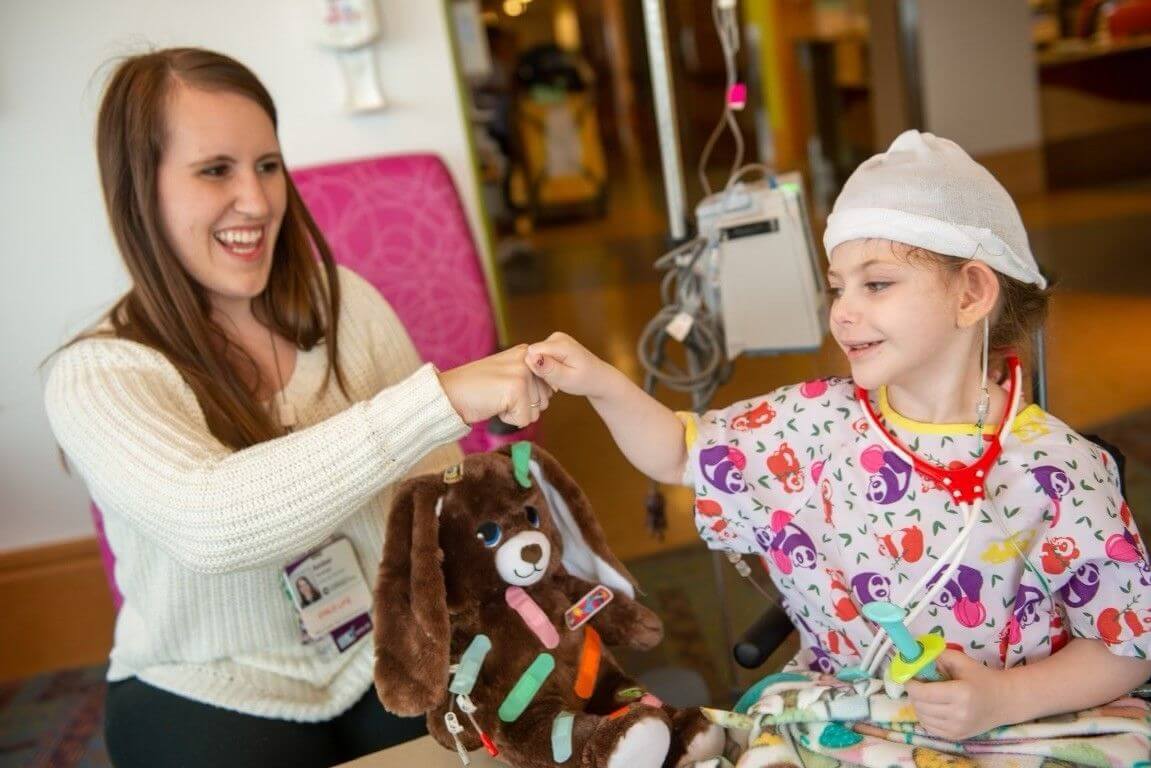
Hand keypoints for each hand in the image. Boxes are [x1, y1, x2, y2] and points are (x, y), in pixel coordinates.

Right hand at [437, 344, 551, 427]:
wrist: (448, 393)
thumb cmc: (475, 388)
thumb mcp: (506, 374)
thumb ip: (529, 378)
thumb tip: (552, 390)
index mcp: (526, 353)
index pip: (548, 388)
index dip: (528, 399)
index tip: (505, 390)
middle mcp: (528, 358)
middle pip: (543, 401)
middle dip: (522, 407)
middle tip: (498, 395)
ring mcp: (522, 372)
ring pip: (535, 412)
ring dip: (515, 413)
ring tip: (495, 398)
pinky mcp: (517, 388)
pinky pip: (524, 420)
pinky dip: (508, 419)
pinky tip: (493, 404)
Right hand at [525, 332, 617, 398]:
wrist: (599, 378)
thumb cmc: (586, 381)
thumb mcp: (566, 380)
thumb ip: (548, 369)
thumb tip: (530, 357)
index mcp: (561, 343)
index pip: (531, 353)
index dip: (535, 369)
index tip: (549, 380)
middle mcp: (556, 336)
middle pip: (532, 354)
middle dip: (540, 371)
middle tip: (555, 382)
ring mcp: (555, 338)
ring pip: (535, 357)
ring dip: (543, 371)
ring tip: (558, 379)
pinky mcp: (554, 344)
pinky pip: (540, 357)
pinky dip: (546, 368)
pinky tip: (557, 375)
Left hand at [904, 650, 1010, 740]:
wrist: (1004, 701)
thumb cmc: (981, 678)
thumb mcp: (961, 660)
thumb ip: (937, 656)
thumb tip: (914, 656)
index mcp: (961, 693)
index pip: (924, 693)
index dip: (911, 684)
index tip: (908, 677)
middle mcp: (959, 714)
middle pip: (921, 706)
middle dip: (914, 693)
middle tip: (917, 684)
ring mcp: (958, 728)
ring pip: (923, 718)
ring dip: (918, 705)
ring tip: (925, 695)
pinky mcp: (956, 737)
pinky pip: (930, 728)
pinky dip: (925, 717)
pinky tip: (932, 707)